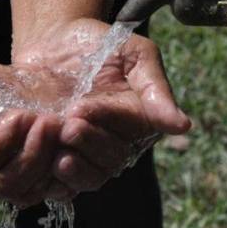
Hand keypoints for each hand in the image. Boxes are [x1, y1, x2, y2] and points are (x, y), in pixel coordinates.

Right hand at [0, 43, 68, 205]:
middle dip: (31, 154)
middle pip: (6, 185)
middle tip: (47, 121)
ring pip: (29, 187)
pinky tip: (67, 137)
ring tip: (58, 123)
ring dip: (48, 158)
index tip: (18, 116)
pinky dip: (58, 164)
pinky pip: (42, 180)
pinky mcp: (17, 167)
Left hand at [12, 19, 190, 194]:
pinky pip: (62, 186)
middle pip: (111, 160)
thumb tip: (183, 126)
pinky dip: (53, 183)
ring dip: (74, 170)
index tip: (81, 107)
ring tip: (58, 153)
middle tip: (68, 124)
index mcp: (139, 120)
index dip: (106, 122)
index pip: (130, 131)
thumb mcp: (134, 54)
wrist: (54, 41)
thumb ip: (155, 88)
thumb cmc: (99, 44)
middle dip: (89, 144)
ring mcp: (87, 153)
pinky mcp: (60, 158)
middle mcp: (117, 142)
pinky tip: (43, 167)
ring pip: (90, 178)